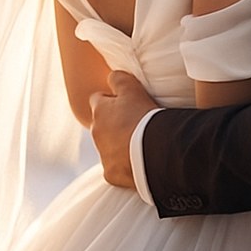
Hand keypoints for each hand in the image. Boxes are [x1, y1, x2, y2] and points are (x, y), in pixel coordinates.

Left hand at [89, 71, 157, 188]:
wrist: (154, 152)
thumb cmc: (144, 118)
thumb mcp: (133, 90)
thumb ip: (119, 79)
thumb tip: (111, 77)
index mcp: (99, 111)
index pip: (97, 99)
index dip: (111, 99)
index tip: (125, 103)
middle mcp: (96, 133)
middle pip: (102, 125)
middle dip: (114, 124)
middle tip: (135, 124)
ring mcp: (102, 155)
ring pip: (108, 146)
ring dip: (119, 144)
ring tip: (139, 143)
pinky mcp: (110, 173)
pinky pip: (115, 167)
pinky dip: (124, 164)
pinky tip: (138, 160)